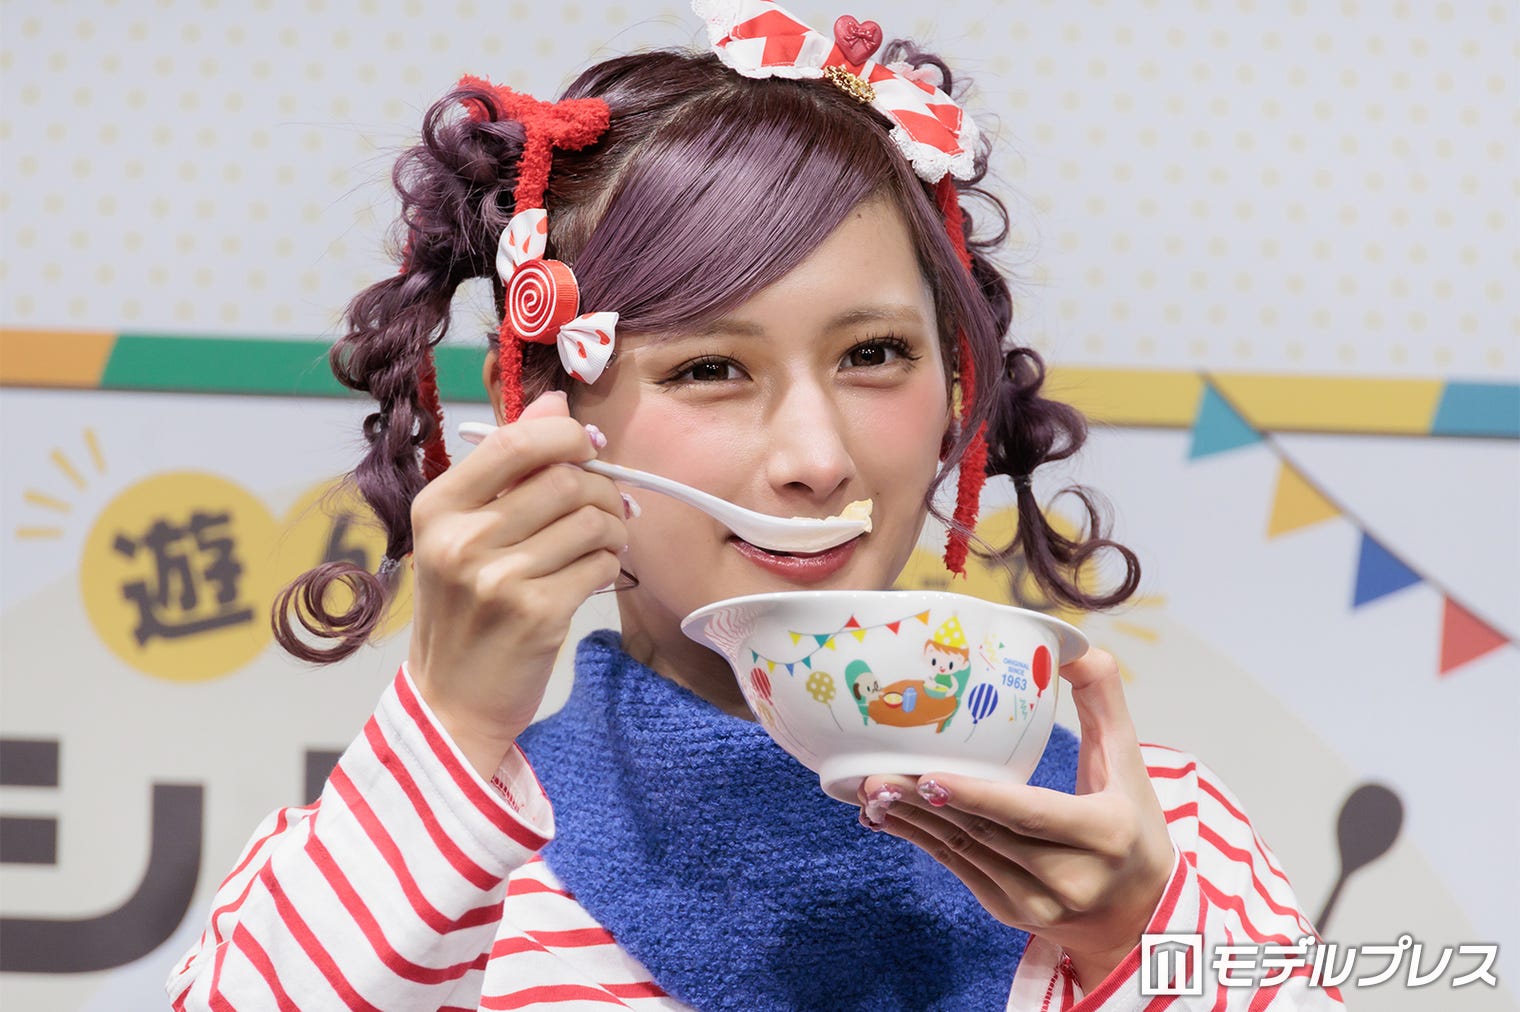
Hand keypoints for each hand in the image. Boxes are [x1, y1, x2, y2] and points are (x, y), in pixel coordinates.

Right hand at [406, 391, 626, 777]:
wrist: (451, 699)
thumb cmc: (466, 607)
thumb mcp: (466, 531)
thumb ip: (508, 464)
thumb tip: (554, 401)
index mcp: (438, 506)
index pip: (517, 442)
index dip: (567, 435)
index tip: (585, 449)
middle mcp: (462, 539)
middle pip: (566, 480)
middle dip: (601, 489)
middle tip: (604, 508)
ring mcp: (498, 579)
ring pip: (592, 520)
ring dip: (611, 528)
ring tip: (599, 542)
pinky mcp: (537, 615)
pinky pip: (600, 564)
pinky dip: (607, 565)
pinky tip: (588, 577)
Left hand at [857, 648, 1175, 989]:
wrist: (1136, 912)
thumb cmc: (1129, 823)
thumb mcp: (1129, 761)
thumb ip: (1103, 698)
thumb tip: (1072, 647)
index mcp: (1104, 833)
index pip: (1031, 814)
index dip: (978, 797)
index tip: (932, 775)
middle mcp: (1071, 877)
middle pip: (985, 833)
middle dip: (925, 803)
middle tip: (875, 773)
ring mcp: (1037, 903)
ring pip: (963, 853)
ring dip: (911, 821)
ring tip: (869, 788)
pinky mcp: (1010, 913)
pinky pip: (957, 870)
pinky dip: (918, 841)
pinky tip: (884, 816)